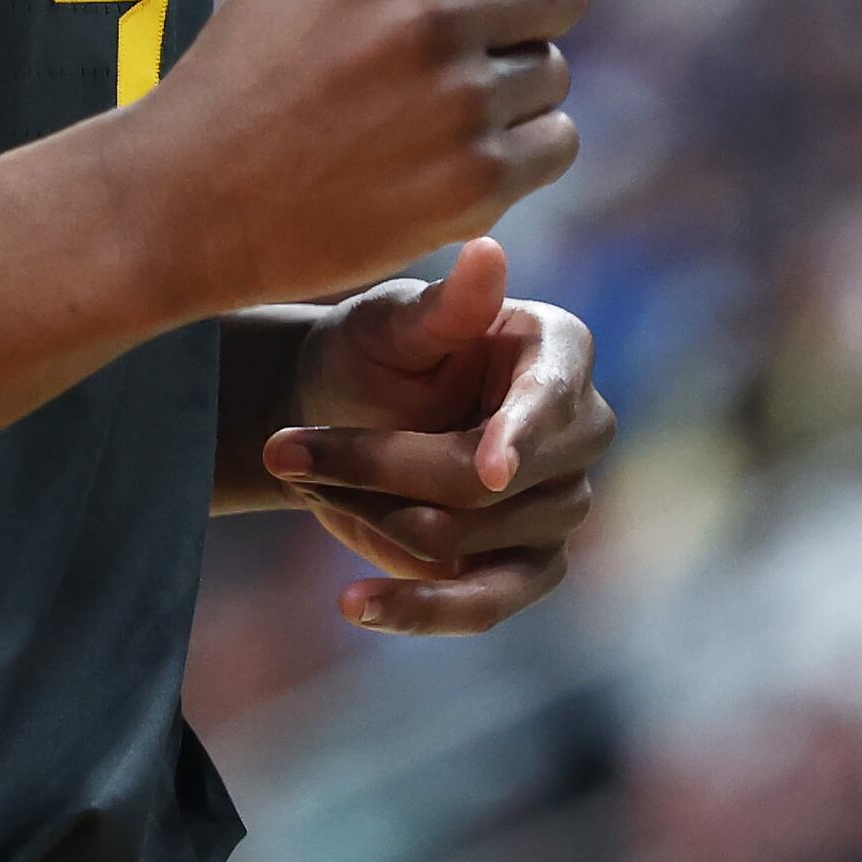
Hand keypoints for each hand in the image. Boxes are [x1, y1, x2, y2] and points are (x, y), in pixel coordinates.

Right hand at [116, 0, 603, 315]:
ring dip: (514, 85)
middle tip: (458, 46)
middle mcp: (425, 20)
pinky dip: (521, 150)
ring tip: (430, 109)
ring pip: (554, 71)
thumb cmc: (248, 61)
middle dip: (526, 11)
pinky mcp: (471, 184)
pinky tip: (450, 155)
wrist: (188, 202)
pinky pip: (557, 142)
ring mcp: (452, 106)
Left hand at [262, 237, 611, 633]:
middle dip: (385, 470)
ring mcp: (558, 506)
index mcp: (559, 353)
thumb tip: (488, 252)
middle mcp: (577, 433)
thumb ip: (443, 306)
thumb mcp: (390, 321)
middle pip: (491, 484)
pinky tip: (356, 601)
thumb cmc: (372, 350)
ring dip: (378, 520)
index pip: (550, 400)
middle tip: (284, 450)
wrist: (339, 414)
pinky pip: (485, 604)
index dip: (519, 434)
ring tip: (303, 479)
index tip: (488, 469)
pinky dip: (418, 608)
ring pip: (473, 541)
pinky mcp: (525, 567)